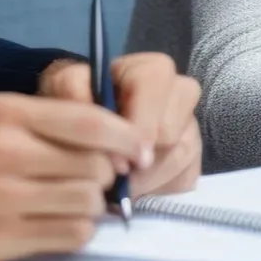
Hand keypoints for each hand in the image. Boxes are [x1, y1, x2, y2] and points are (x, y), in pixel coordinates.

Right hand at [0, 92, 148, 260]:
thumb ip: (48, 121)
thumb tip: (112, 136)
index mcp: (8, 115)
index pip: (92, 124)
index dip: (126, 138)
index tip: (139, 149)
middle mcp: (7, 155)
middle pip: (95, 168)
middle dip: (106, 174)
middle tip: (98, 176)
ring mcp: (2, 201)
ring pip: (86, 205)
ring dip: (91, 205)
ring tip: (72, 198)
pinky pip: (66, 237)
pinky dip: (74, 230)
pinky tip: (57, 220)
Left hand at [41, 53, 202, 195]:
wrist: (90, 116)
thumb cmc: (81, 97)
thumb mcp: (66, 84)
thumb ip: (74, 91)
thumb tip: (100, 125)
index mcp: (154, 70)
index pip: (155, 94)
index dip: (137, 129)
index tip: (115, 160)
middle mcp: (181, 92)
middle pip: (170, 134)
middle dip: (139, 162)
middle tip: (112, 177)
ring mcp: (191, 126)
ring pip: (179, 159)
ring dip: (146, 181)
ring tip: (117, 186)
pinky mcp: (194, 156)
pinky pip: (184, 180)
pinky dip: (157, 191)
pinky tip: (134, 188)